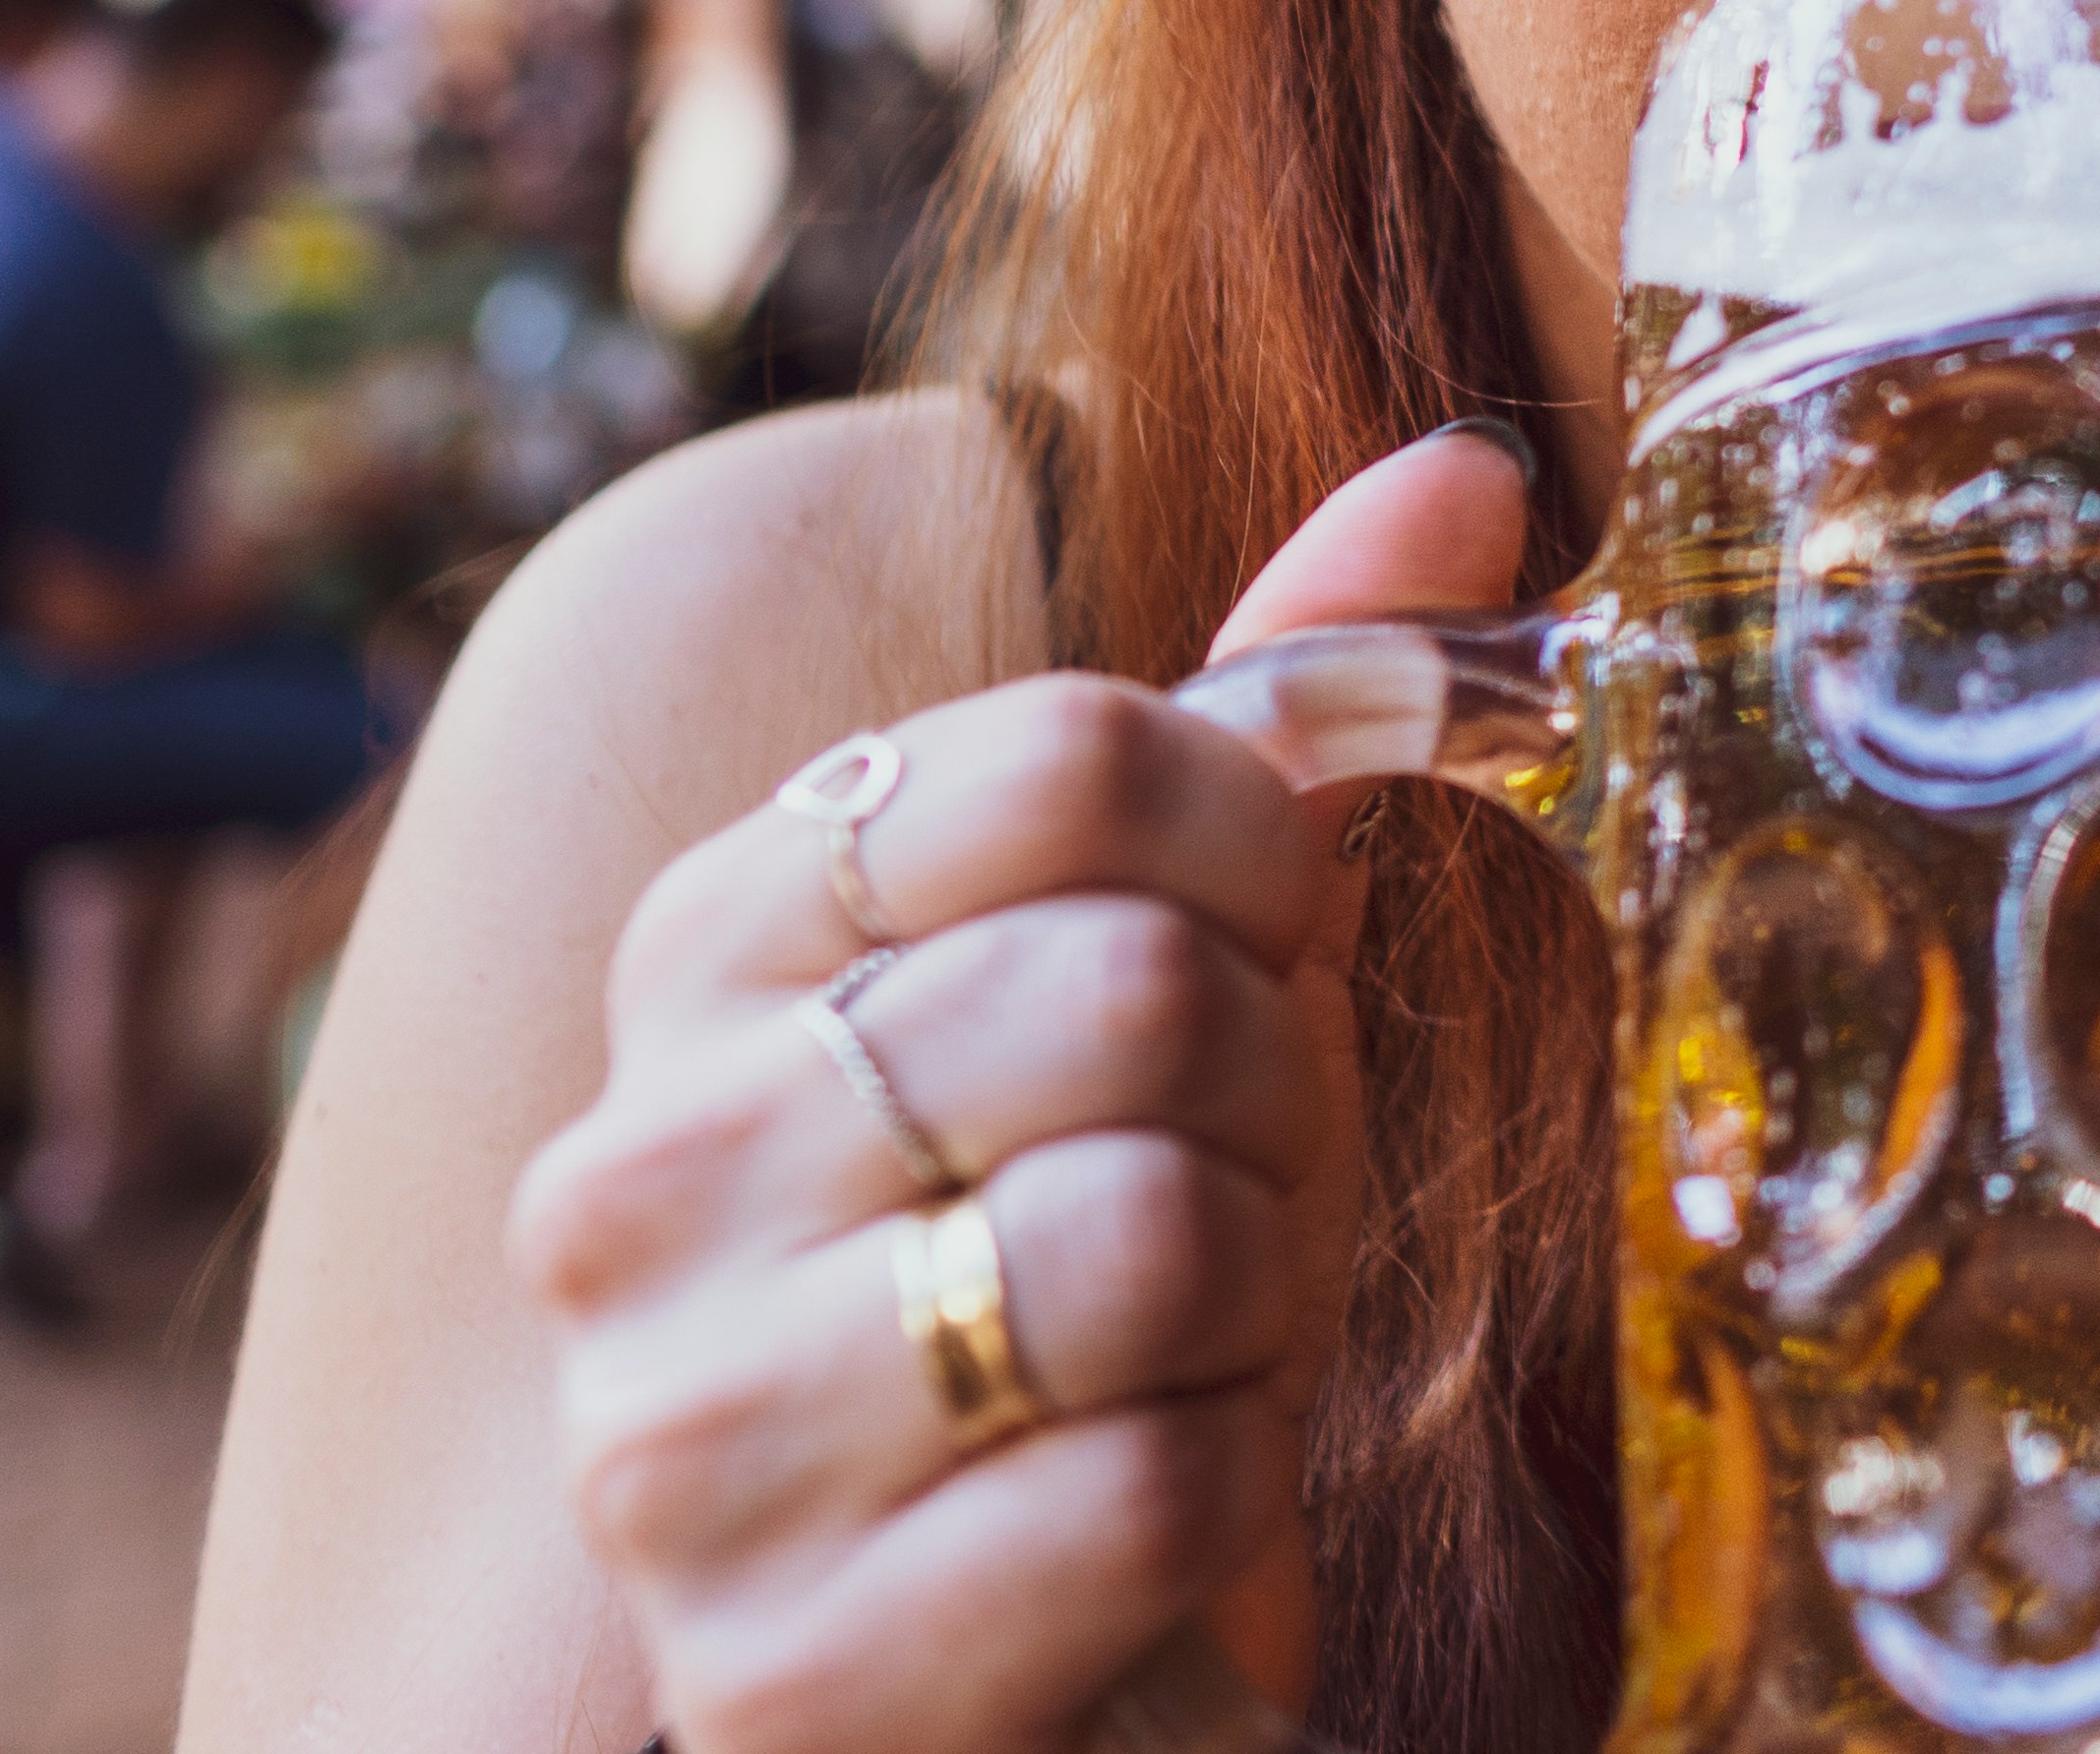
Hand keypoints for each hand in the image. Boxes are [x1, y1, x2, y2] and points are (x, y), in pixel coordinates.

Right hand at [512, 435, 1525, 1753]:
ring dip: (1248, 1314)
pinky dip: (1224, 1506)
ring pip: (1141, 1238)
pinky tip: (1149, 1521)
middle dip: (1267, 1106)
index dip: (1259, 857)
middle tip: (1223, 1199)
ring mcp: (675, 1438)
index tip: (1253, 955)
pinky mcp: (777, 1677)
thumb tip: (1470, 466)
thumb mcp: (1213, 957)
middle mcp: (629, 1174)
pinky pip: (1149, 1491)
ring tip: (1175, 1358)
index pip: (1082, 752)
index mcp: (714, 944)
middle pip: (1131, 987)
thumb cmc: (1123, 1254)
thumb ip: (1294, 702)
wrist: (1033, 1632)